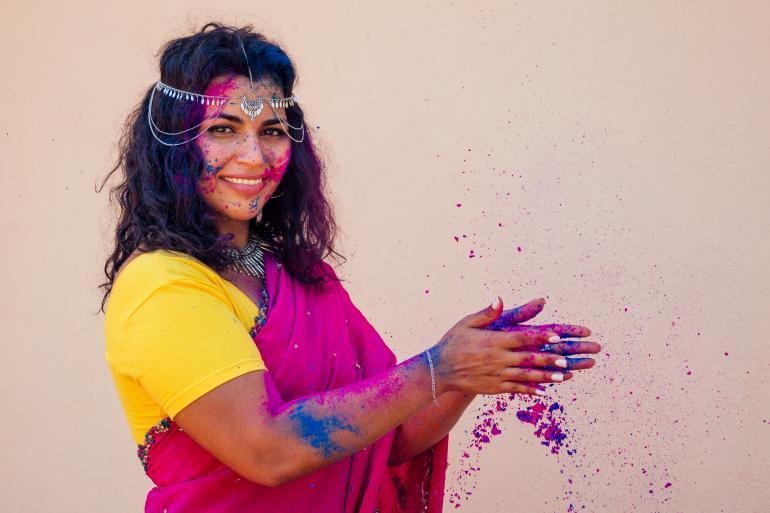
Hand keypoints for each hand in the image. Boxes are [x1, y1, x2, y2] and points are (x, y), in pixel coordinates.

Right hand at [429, 297, 596, 395]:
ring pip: (526, 376)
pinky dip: (531, 390)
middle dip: (549, 359)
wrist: (439, 370)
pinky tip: (545, 391)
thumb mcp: (467, 323)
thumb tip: (499, 299)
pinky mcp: (494, 388)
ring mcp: (497, 375)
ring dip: (547, 377)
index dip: (540, 337)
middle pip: (528, 359)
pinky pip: (516, 389)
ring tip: (564, 376)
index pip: (521, 338)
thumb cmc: (453, 342)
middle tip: (568, 359)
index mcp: (493, 341)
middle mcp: (498, 359)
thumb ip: (487, 313)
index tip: (557, 336)